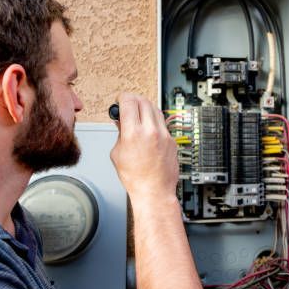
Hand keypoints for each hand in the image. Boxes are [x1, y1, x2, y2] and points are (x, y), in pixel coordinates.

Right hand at [110, 93, 178, 209]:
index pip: (128, 101)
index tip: (119, 100)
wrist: (154, 191)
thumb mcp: (117, 153)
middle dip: (133, 100)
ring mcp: (164, 135)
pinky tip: (148, 128)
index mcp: (134, 133)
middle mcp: (151, 131)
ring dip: (145, 107)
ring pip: (155, 109)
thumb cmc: (135, 178)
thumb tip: (121, 122)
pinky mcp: (172, 140)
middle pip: (143, 100)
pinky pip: (163, 122)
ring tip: (138, 116)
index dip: (121, 98)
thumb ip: (119, 134)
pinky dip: (154, 120)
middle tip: (128, 105)